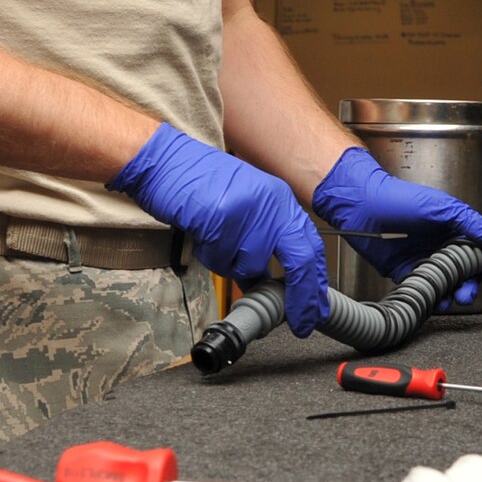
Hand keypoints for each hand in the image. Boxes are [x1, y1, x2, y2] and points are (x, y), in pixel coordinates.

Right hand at [109, 124, 329, 335]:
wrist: (165, 161)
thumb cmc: (199, 185)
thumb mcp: (243, 210)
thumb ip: (260, 243)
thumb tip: (267, 284)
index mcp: (280, 199)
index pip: (311, 245)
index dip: (315, 281)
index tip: (314, 309)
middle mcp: (271, 202)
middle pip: (300, 259)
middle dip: (302, 295)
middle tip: (301, 321)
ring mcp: (249, 209)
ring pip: (249, 264)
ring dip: (228, 263)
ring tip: (213, 238)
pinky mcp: (222, 216)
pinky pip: (221, 257)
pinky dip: (209, 254)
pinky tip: (201, 232)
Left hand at [312, 146, 481, 307]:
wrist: (361, 206)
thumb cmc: (399, 198)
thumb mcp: (442, 208)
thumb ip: (473, 224)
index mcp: (456, 227)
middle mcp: (443, 244)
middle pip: (471, 271)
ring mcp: (426, 259)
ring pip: (451, 283)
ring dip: (460, 292)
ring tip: (461, 296)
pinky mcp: (407, 271)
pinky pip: (427, 290)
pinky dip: (436, 298)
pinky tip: (440, 301)